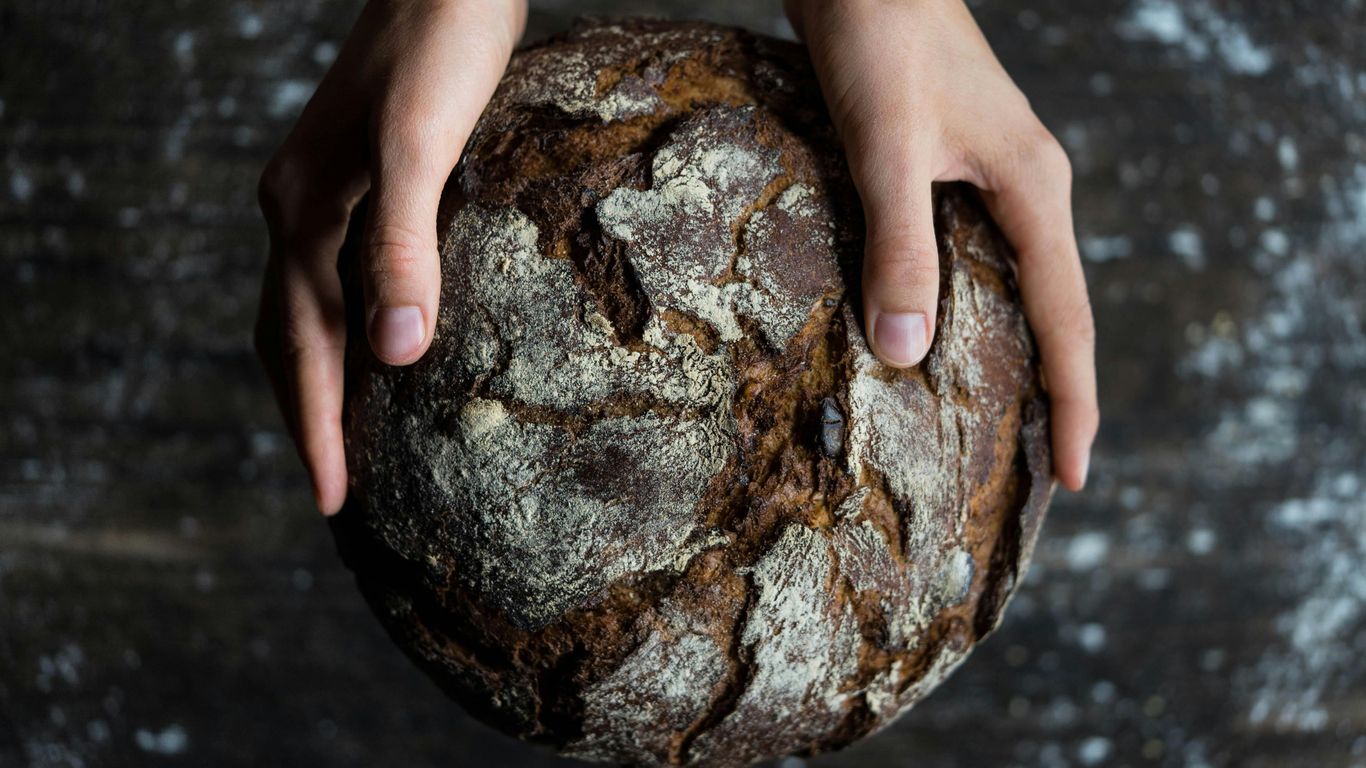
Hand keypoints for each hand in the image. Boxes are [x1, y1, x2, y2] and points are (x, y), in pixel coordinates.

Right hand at [255, 0, 526, 514]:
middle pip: (288, 338)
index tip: (333, 502)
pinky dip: (351, 328)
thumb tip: (394, 354)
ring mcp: (325, 195)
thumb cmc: (441, 47)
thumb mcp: (421, 144)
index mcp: (303, 213)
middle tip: (335, 493)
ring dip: (323, 379)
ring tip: (350, 440)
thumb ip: (401, 242)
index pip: (300, 347)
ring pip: (309, 310)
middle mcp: (298, 210)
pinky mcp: (362, 182)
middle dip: (308, 418)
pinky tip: (388, 344)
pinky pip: (340, 278)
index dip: (317, 428)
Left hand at [785, 0, 1098, 489]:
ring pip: (1012, 287)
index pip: (1068, 320)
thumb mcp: (887, 148)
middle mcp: (1024, 190)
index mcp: (1032, 190)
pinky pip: (971, 258)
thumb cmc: (882, 39)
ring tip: (995, 426)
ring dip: (1009, 354)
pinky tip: (933, 337)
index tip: (1077, 479)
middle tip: (1041, 473)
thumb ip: (898, 245)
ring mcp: (989, 178)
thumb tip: (906, 353)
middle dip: (1053, 393)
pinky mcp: (949, 169)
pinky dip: (963, 308)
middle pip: (1053, 312)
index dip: (1075, 403)